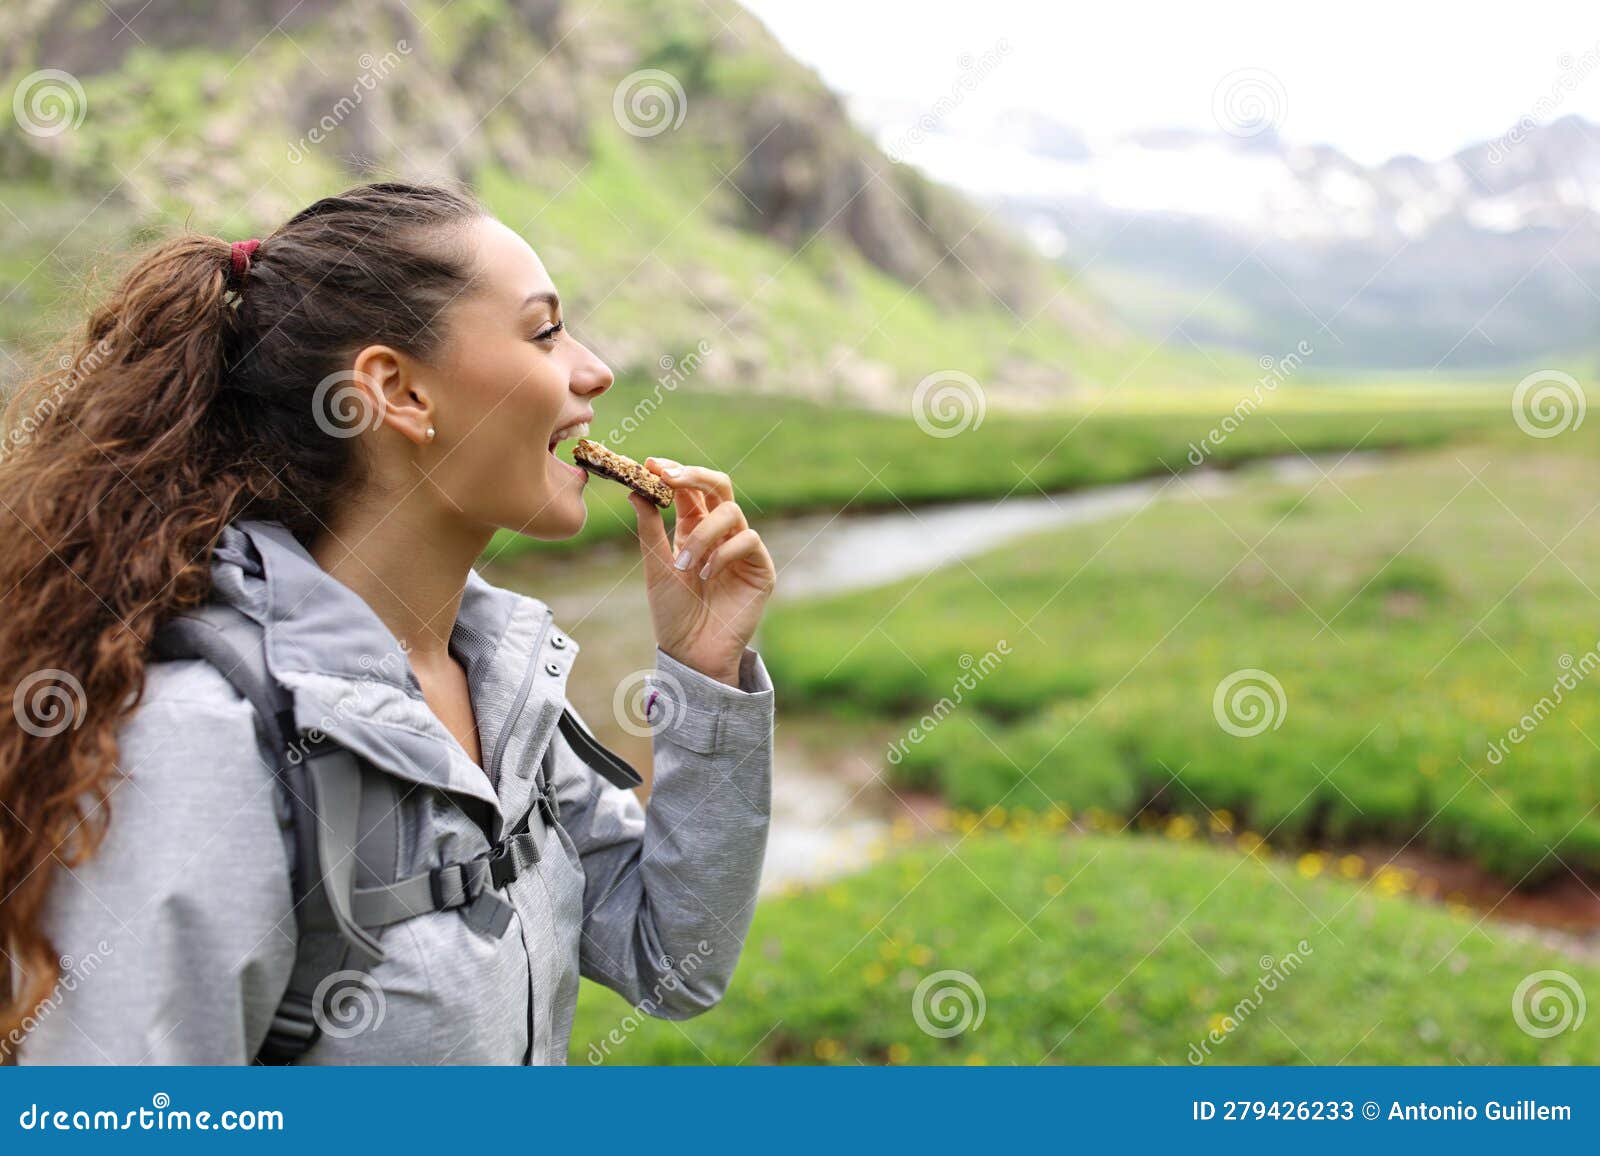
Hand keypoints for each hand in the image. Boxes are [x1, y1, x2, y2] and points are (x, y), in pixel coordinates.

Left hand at [628, 458, 776, 686]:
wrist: (692, 652)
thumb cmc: (673, 612)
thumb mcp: (655, 566)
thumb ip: (650, 529)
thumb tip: (635, 489)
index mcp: (694, 528)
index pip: (689, 488)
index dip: (673, 472)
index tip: (651, 464)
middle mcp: (720, 533)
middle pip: (718, 486)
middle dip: (695, 475)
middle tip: (670, 477)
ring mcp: (742, 548)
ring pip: (730, 512)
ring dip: (703, 533)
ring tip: (685, 565)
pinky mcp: (760, 567)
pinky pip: (747, 540)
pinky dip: (723, 552)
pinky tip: (708, 574)